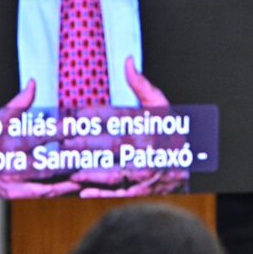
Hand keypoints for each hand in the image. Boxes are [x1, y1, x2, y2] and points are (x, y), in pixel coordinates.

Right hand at [0, 81, 80, 199]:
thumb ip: (18, 104)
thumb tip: (33, 83)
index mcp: (7, 145)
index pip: (37, 137)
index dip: (58, 131)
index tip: (78, 124)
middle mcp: (11, 166)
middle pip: (46, 163)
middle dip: (70, 156)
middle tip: (91, 148)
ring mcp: (16, 184)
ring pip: (49, 180)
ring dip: (71, 172)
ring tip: (92, 163)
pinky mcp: (21, 196)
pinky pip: (47, 193)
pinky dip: (65, 187)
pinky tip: (82, 179)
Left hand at [65, 58, 186, 195]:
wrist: (189, 165)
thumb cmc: (169, 131)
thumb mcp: (160, 105)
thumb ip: (141, 85)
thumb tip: (127, 61)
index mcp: (150, 125)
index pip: (119, 117)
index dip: (95, 114)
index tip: (75, 114)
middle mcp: (148, 149)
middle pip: (113, 145)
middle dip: (85, 142)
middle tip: (63, 139)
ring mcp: (145, 171)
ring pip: (113, 170)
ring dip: (88, 168)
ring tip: (66, 163)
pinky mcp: (142, 189)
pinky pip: (118, 192)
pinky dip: (99, 192)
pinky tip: (80, 189)